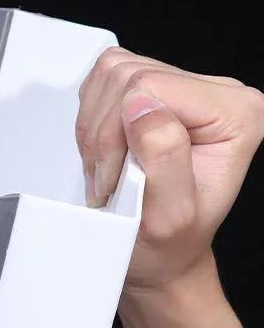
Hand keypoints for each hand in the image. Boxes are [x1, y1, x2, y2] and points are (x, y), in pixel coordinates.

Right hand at [76, 48, 263, 294]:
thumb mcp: (168, 217)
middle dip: (103, 134)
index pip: (150, 85)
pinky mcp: (154, 89)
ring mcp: (185, 86)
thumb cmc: (166, 244)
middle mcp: (218, 92)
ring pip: (112, 73)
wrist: (159, 254)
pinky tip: (106, 153)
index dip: (116, 133)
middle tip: (108, 179)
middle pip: (129, 75)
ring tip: (107, 170)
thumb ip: (164, 159)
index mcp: (236, 114)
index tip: (114, 179)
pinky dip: (93, 119)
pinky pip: (105, 79)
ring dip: (95, 129)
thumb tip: (141, 108)